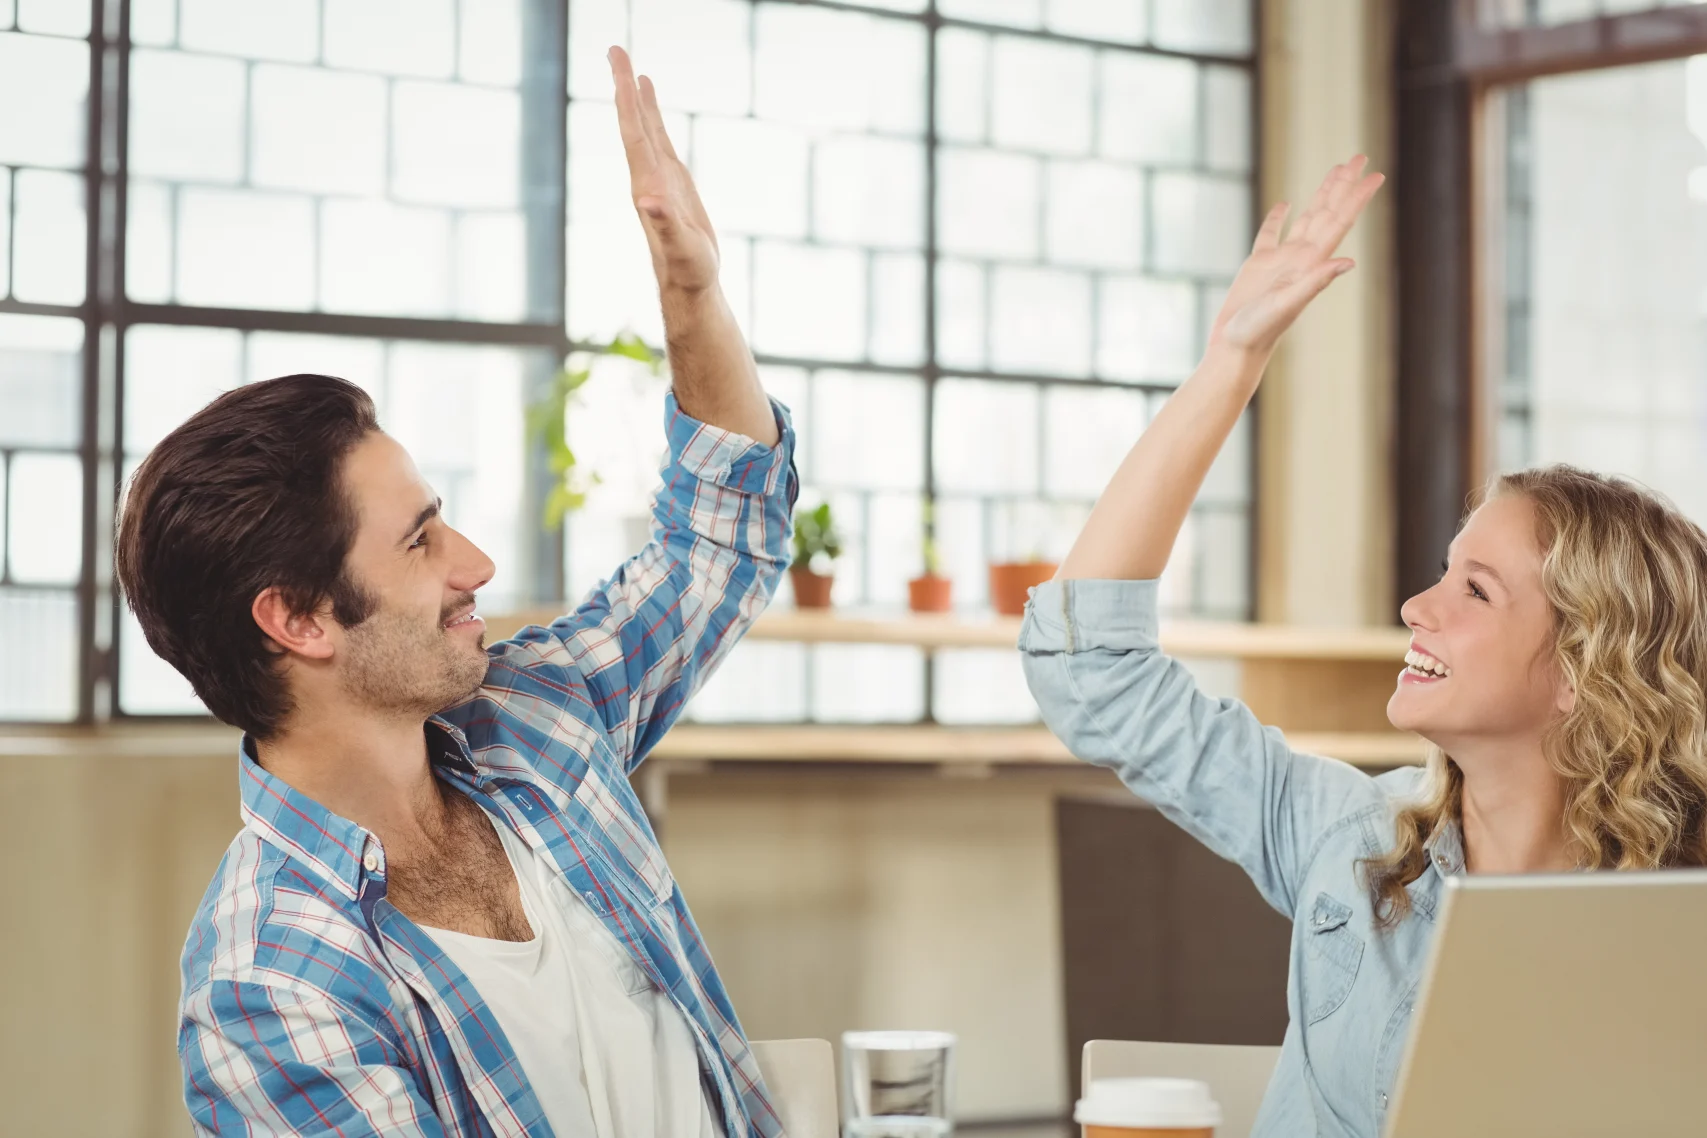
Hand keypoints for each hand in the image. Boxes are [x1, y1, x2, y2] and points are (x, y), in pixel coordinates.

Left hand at [609, 46, 718, 294]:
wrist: (690, 286)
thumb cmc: (687, 270)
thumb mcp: (680, 248)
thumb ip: (665, 223)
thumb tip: (649, 200)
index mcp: (647, 183)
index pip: (633, 130)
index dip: (625, 96)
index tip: (620, 64)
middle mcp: (647, 175)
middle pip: (633, 122)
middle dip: (624, 85)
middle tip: (615, 48)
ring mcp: (659, 178)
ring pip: (645, 129)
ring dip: (636, 98)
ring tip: (630, 68)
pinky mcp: (673, 184)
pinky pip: (660, 142)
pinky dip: (654, 119)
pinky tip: (650, 106)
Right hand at [1208, 156, 1383, 361]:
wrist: (1235, 348)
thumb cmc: (1259, 331)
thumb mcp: (1288, 304)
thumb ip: (1316, 281)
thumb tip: (1349, 261)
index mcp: (1311, 262)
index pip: (1340, 221)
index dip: (1357, 197)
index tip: (1376, 174)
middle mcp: (1302, 257)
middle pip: (1328, 212)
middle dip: (1345, 184)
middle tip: (1360, 156)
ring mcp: (1281, 260)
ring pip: (1306, 217)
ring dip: (1322, 194)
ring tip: (1336, 169)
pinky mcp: (1259, 265)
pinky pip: (1271, 234)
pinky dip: (1278, 217)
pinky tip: (1285, 204)